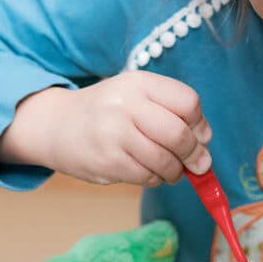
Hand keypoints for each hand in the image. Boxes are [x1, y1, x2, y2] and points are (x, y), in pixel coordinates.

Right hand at [0, 74, 211, 186]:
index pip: (187, 102)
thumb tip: (205, 142)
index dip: (200, 123)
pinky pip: (147, 177)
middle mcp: (126, 104)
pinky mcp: (108, 161)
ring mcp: (114, 133)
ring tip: (171, 170)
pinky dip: (155, 179)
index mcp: (139, 82)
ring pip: (165, 160)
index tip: (200, 135)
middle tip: (197, 163)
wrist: (57, 126)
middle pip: (179, 134)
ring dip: (175, 171)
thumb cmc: (108, 112)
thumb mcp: (137, 96)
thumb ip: (172, 112)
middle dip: (195, 154)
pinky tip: (148, 171)